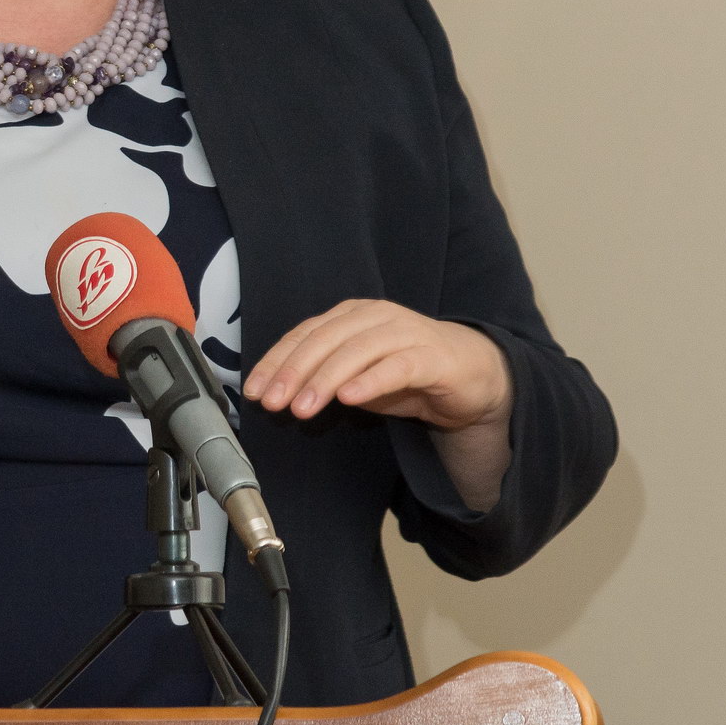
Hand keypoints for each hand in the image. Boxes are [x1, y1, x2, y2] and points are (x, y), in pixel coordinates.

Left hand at [243, 300, 511, 431]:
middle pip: (325, 339)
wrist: (471, 375)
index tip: (254, 390)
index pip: (305, 334)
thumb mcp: (355, 376)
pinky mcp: (432, 357)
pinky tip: (350, 398)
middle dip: (294, 371)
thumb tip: (277, 394)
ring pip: (357, 351)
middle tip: (273, 402)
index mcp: (351, 316)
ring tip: (303, 408)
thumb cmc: (406, 372)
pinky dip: (370, 380)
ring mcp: (405, 332)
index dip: (277, 361)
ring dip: (326, 379)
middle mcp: (375, 317)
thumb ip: (321, 378)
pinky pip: (397, 366)